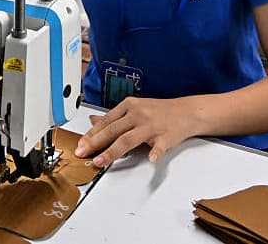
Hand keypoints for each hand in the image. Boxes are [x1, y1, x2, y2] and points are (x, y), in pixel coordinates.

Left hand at [74, 97, 196, 167]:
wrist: (187, 111)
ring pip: (128, 139)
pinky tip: (151, 158)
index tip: (80, 145)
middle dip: (95, 143)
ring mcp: (152, 125)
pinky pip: (159, 145)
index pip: (106, 121)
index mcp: (129, 106)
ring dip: (113, 151)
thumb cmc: (159, 111)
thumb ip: (114, 117)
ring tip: (101, 161)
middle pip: (113, 130)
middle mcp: (138, 114)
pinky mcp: (166, 136)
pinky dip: (155, 152)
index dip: (91, 134)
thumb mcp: (134, 109)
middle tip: (83, 153)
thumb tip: (93, 121)